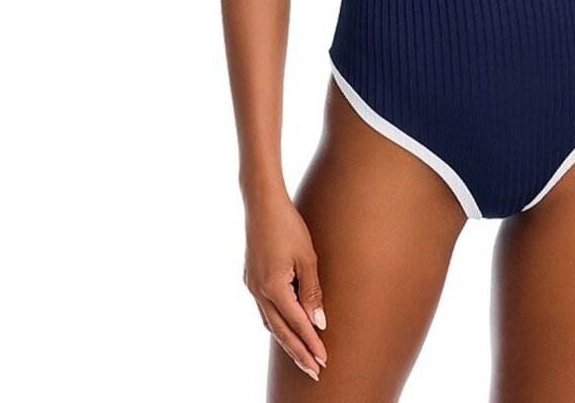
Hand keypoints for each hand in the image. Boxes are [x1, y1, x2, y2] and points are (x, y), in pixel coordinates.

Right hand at [243, 194, 328, 380]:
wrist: (262, 203)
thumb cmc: (288, 225)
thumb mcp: (307, 257)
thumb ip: (312, 291)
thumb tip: (319, 322)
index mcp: (273, 288)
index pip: (297, 325)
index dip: (311, 344)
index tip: (323, 361)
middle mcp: (258, 292)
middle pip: (280, 331)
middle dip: (298, 353)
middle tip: (314, 372)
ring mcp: (251, 285)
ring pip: (270, 322)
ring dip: (286, 340)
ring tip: (301, 356)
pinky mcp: (250, 278)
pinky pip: (263, 309)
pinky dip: (276, 322)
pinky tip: (283, 326)